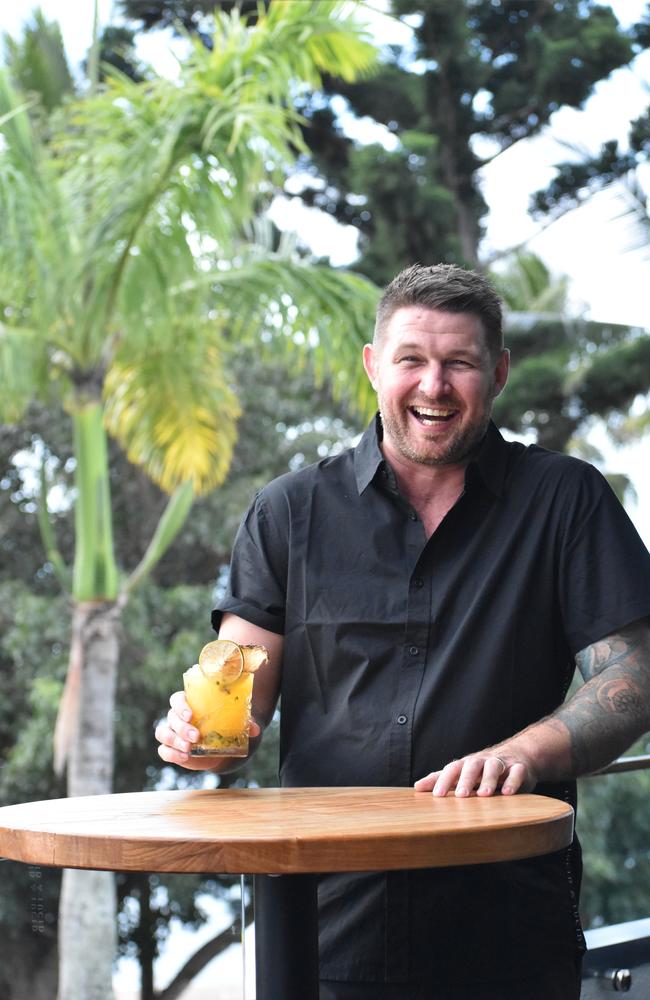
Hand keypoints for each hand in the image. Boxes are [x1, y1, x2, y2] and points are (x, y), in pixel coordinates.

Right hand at [155, 690, 260, 769]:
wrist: (220, 747)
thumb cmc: (225, 726)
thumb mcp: (235, 723)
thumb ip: (245, 723)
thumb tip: (255, 729)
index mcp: (189, 704)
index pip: (177, 699)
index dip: (180, 706)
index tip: (190, 715)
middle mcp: (177, 717)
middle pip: (171, 717)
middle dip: (181, 727)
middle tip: (196, 736)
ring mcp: (172, 733)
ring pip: (163, 733)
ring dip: (174, 740)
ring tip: (188, 748)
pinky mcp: (171, 749)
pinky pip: (163, 750)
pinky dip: (171, 754)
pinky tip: (183, 757)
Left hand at [414, 749, 537, 797]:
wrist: (518, 757)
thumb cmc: (484, 769)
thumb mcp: (463, 773)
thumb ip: (441, 779)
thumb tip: (417, 787)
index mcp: (467, 764)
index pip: (453, 769)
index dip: (444, 780)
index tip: (437, 796)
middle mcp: (482, 761)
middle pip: (472, 765)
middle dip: (466, 779)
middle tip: (461, 796)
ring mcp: (502, 763)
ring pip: (494, 766)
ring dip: (489, 779)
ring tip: (484, 795)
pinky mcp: (520, 769)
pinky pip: (517, 772)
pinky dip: (513, 781)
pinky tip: (508, 793)